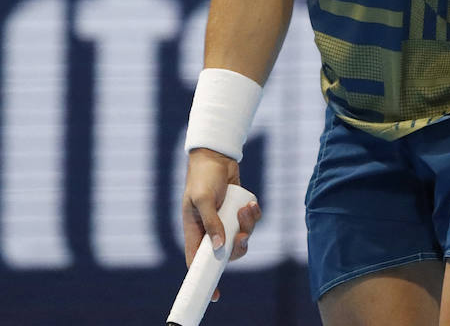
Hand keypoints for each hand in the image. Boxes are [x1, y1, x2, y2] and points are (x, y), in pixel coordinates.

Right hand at [181, 149, 261, 299]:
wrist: (217, 156)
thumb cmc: (203, 177)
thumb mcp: (203, 199)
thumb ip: (211, 223)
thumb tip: (220, 248)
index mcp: (195, 231)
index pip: (197, 261)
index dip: (206, 278)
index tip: (216, 294)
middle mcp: (211, 230)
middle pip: (226, 253)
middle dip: (238, 247)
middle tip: (242, 236)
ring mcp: (226, 221)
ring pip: (241, 238)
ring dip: (248, 227)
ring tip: (246, 208)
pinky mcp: (238, 212)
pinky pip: (250, 223)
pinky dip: (254, 217)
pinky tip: (252, 204)